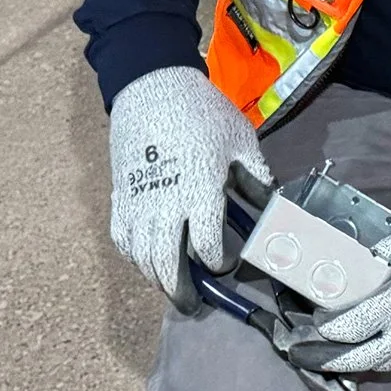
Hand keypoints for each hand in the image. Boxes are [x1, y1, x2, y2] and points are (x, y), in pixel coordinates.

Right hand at [109, 65, 271, 311]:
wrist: (151, 87)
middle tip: (194, 304)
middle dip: (182, 291)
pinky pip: (122, 240)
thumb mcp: (240, 140)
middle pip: (167, 265)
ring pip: (141, 259)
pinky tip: (146, 261)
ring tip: (172, 288)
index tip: (226, 265)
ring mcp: (138, 203)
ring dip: (156, 280)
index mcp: (200, 193)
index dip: (218, 264)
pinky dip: (133, 258)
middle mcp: (166, 206)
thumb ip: (256, 177)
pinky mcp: (119, 196)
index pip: (208, 248)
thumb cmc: (202, 112)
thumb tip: (272, 204)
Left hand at [312, 208, 390, 373]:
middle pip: (363, 359)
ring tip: (355, 351)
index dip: (329, 328)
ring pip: (389, 365)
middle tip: (319, 355)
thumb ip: (388, 249)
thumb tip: (372, 260)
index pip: (350, 328)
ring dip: (369, 359)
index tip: (318, 323)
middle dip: (336, 359)